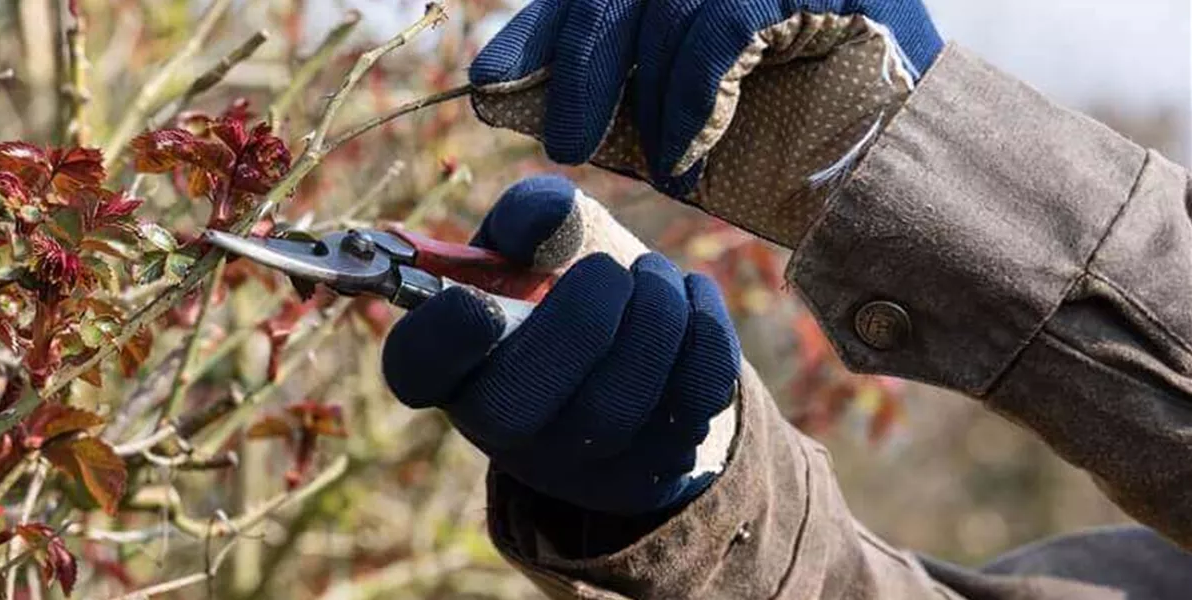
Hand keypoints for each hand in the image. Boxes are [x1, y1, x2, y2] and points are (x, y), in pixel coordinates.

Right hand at [381, 176, 740, 514]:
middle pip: (515, 405)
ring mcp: (573, 462)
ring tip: (654, 276)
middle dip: (578, 323)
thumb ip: (532, 215)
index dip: (440, 341)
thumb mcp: (536, 242)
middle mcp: (498, 427)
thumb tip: (543, 218)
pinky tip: (689, 297)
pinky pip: (685, 407)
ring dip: (651, 319)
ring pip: (612, 407)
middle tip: (610, 273)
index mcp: (449, 362)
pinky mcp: (647, 471)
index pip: (416, 369)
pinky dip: (702, 335)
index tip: (477, 302)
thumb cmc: (563, 284)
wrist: (633, 346)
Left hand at [468, 0, 941, 244]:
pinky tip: (691, 146)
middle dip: (577, 62)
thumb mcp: (686, 113)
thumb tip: (503, 88)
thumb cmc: (801, 144)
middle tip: (559, 140)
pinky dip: (693, 92)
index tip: (489, 81)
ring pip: (664, 4)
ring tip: (663, 156)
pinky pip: (717, 23)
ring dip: (649, 92)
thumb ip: (614, 92)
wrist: (916, 170)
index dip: (541, 30)